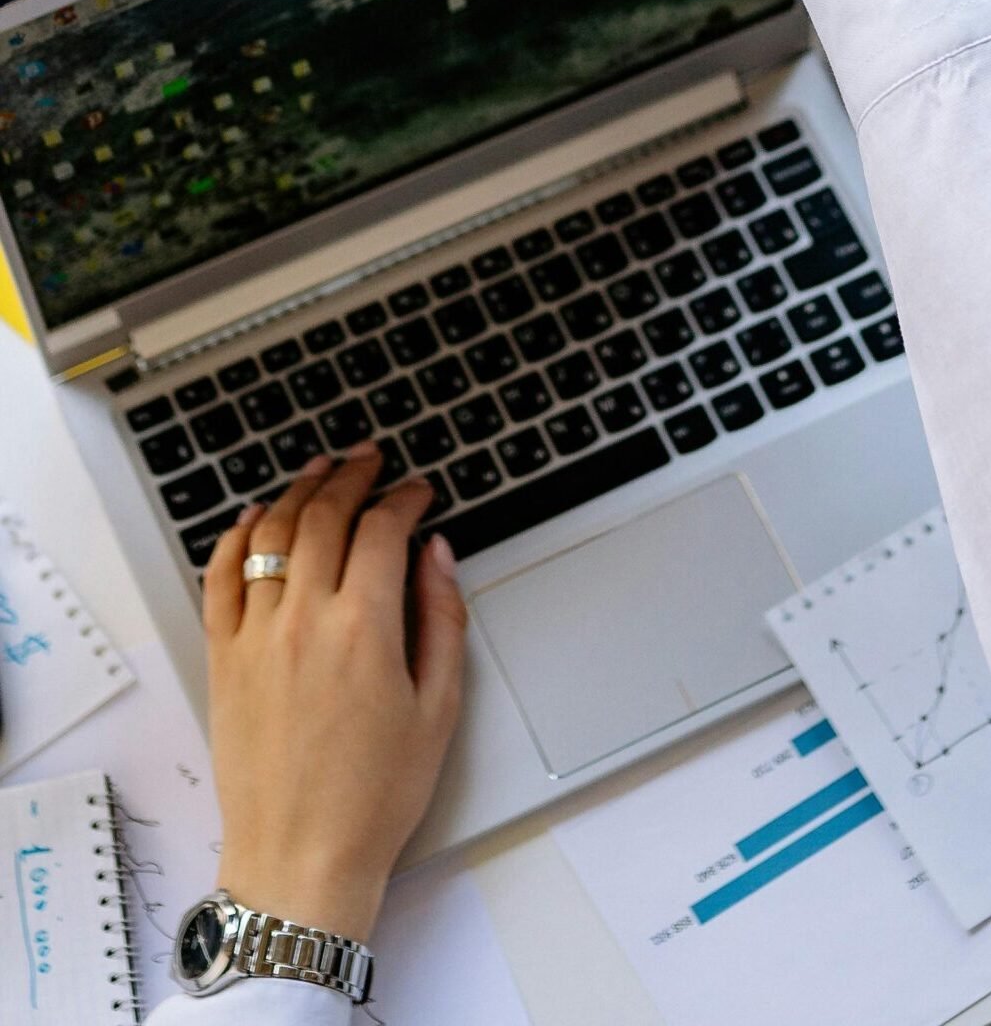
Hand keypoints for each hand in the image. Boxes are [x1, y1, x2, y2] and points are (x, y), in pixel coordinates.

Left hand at [204, 452, 466, 941]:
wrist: (300, 858)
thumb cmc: (375, 797)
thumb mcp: (439, 710)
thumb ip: (442, 619)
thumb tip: (437, 553)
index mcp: (365, 629)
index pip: (383, 529)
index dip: (405, 497)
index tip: (419, 491)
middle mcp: (305, 619)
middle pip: (324, 516)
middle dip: (352, 477)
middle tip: (369, 460)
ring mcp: (256, 636)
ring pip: (272, 535)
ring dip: (298, 491)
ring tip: (319, 470)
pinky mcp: (222, 659)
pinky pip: (220, 577)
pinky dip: (235, 537)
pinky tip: (253, 518)